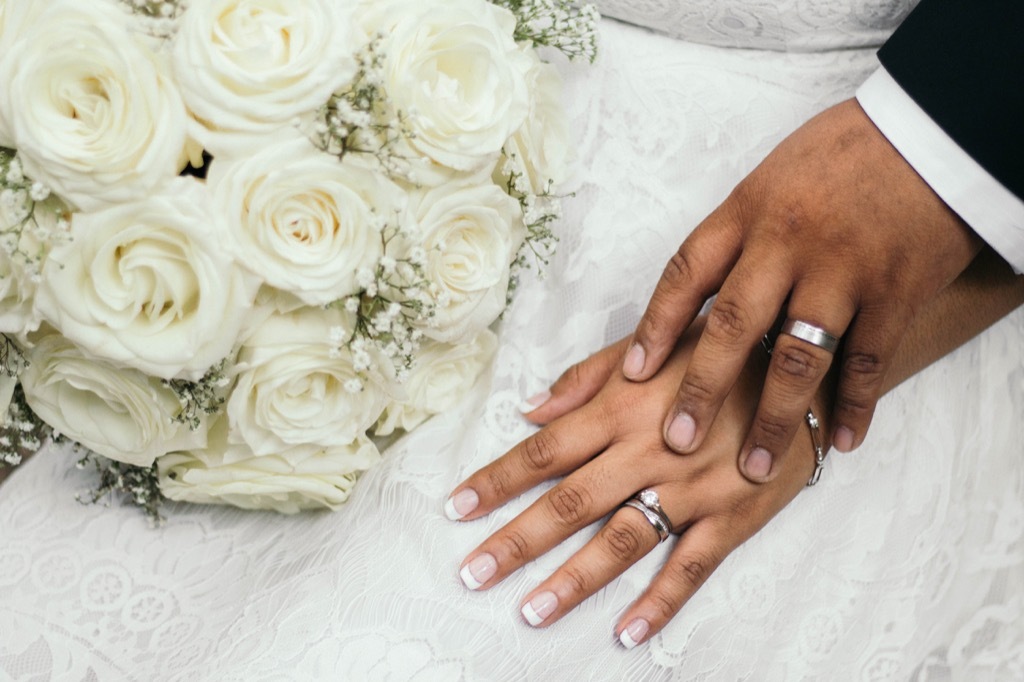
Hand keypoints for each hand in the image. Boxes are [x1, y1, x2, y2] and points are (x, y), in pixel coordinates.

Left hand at [444, 327, 822, 646]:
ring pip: (622, 541)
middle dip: (517, 540)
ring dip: (573, 580)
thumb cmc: (718, 352)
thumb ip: (587, 378)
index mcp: (622, 407)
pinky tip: (627, 634)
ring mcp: (691, 489)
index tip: (456, 507)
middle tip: (473, 572)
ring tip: (530, 610)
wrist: (802, 366)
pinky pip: (691, 567)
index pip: (545, 450)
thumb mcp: (650, 348)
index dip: (497, 480)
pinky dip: (660, 603)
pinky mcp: (732, 517)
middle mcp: (649, 451)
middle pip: (570, 503)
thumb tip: (530, 408)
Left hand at [624, 98, 980, 481]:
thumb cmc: (840, 155)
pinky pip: (869, 361)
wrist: (932, 133)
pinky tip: (840, 442)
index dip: (656, 327)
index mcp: (747, 211)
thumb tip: (690, 294)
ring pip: (798, 358)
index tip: (630, 374)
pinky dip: (854, 407)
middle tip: (676, 442)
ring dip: (774, 420)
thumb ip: (733, 235)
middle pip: (732, 326)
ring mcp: (843, 270)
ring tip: (752, 468)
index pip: (686, 275)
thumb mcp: (770, 178)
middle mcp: (788, 243)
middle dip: (701, 389)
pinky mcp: (896, 291)